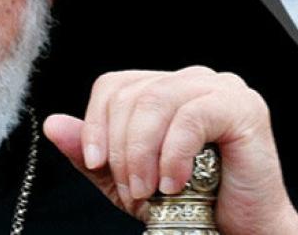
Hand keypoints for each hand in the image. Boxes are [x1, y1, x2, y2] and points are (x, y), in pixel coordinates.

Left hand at [42, 66, 297, 234]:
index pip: (113, 86)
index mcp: (164, 88)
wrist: (245, 231)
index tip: (95, 164)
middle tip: (132, 190)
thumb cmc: (192, 204)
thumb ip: (91, 154)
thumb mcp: (128, 180)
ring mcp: (220, 87)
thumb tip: (52, 124)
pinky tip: (173, 184)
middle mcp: (191, 79)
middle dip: (121, 148)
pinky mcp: (242, 106)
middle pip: (131, 94)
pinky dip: (172, 154)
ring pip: (155, 102)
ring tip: (148, 191)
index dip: (95, 123)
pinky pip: (190, 118)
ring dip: (142, 153)